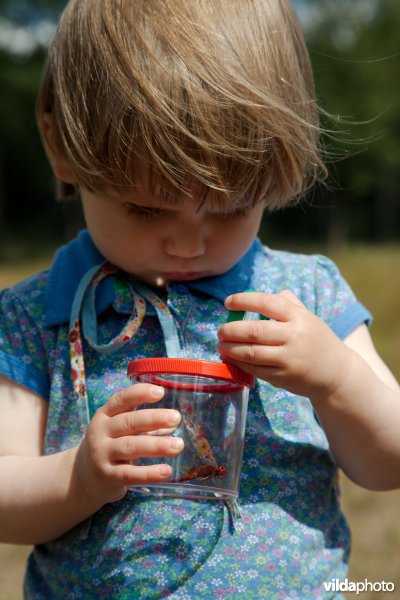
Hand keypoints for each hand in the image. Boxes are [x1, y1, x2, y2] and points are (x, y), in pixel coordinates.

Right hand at [74, 383, 182, 505]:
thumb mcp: (119, 429)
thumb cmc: (109, 445)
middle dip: (154, 418)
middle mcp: (101, 432)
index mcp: (105, 414)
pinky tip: (167, 471)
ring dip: (156, 445)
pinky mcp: (108, 476)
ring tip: (178, 445)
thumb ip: (143, 424)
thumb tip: (173, 422)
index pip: (122, 399)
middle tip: (176, 417)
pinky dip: (149, 473)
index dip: (140, 393)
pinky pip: (130, 474)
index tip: (160, 391)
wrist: (82, 477)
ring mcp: (102, 454)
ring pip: (131, 447)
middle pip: (128, 422)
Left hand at [217, 290, 353, 398]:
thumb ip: (285, 302)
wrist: (336, 373)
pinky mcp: (283, 377)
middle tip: (220, 330)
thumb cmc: (315, 339)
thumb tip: (255, 298)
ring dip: (230, 348)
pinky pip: (254, 369)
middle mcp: (294, 336)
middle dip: (231, 330)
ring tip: (221, 345)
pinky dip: (239, 363)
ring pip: (251, 352)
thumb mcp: (307, 316)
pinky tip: (231, 358)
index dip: (243, 301)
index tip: (228, 302)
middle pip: (254, 331)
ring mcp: (288, 359)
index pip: (266, 302)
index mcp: (299, 316)